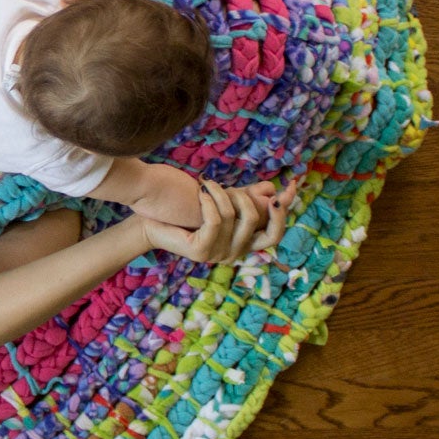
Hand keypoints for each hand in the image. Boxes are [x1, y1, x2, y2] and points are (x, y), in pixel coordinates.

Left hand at [141, 176, 297, 263]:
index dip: (282, 214)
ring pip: (233, 216)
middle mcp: (234, 254)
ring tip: (207, 183)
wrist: (153, 221)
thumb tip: (279, 188)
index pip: (274, 235)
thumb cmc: (188, 211)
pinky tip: (200, 191)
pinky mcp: (201, 251)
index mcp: (243, 245)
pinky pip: (215, 220)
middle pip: (257, 223)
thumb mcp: (225, 202)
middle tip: (234, 187)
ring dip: (221, 193)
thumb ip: (250, 197)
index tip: (285, 190)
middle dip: (249, 200)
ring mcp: (218, 255)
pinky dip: (209, 201)